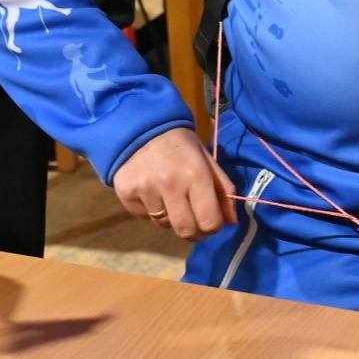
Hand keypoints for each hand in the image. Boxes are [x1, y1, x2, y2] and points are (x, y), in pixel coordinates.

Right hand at [112, 127, 236, 240]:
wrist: (143, 127)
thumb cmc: (181, 145)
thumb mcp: (207, 160)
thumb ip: (223, 190)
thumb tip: (232, 222)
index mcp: (195, 174)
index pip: (209, 221)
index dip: (213, 227)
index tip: (211, 221)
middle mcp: (170, 183)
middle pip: (185, 231)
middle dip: (194, 231)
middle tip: (194, 222)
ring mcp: (145, 189)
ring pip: (163, 224)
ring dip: (170, 217)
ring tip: (170, 198)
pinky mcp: (126, 192)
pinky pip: (143, 216)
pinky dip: (150, 210)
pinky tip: (151, 192)